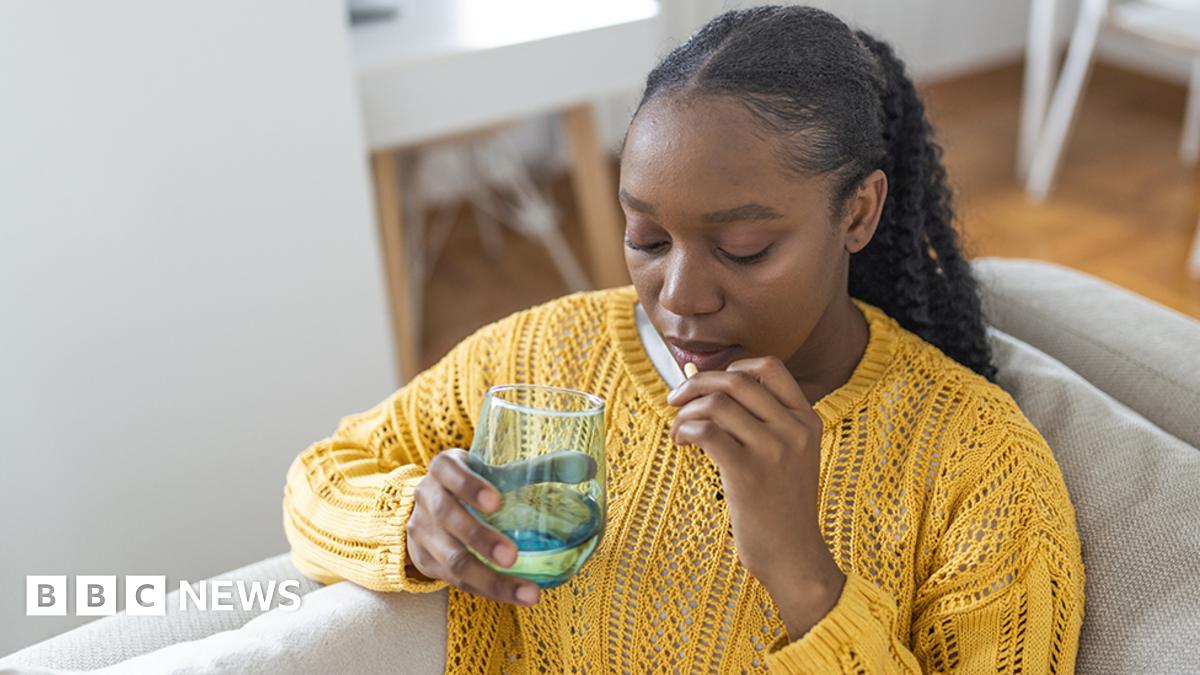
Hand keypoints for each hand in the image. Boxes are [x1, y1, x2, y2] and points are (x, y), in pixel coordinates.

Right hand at [405, 448, 540, 606]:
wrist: (429, 511)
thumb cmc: (474, 486)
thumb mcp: (496, 471)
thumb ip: (539, 468)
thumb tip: (589, 465)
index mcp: (444, 469)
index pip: (448, 471)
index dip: (469, 486)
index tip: (496, 501)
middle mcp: (426, 498)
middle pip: (448, 518)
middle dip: (480, 539)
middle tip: (512, 556)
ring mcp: (422, 533)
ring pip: (452, 560)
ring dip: (490, 579)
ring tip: (527, 593)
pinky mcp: (426, 562)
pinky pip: (457, 582)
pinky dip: (487, 590)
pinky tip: (515, 597)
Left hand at [666, 356, 845, 639]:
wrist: (795, 556)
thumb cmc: (781, 507)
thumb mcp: (791, 456)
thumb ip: (764, 423)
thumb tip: (705, 387)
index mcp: (806, 419)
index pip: (770, 367)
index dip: (732, 366)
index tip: (709, 384)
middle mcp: (794, 429)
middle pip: (735, 381)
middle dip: (695, 385)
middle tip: (675, 400)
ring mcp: (773, 450)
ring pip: (716, 404)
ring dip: (686, 413)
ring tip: (678, 432)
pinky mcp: (748, 473)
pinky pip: (706, 432)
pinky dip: (685, 431)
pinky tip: (682, 443)